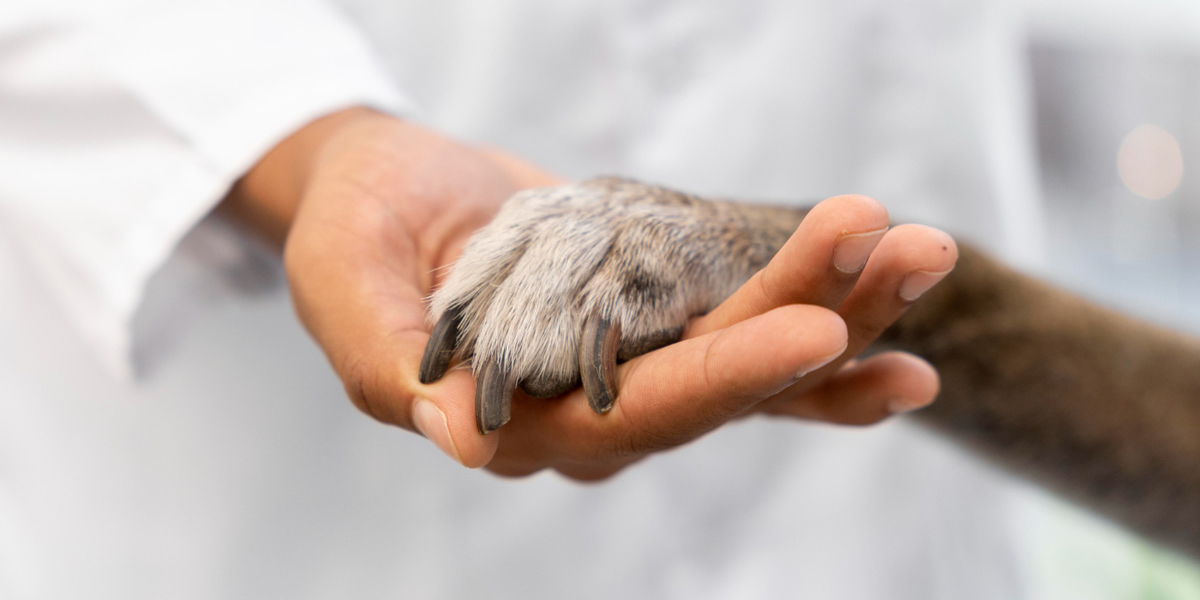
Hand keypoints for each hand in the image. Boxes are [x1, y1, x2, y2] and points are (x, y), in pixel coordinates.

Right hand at [222, 107, 955, 478]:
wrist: (386, 191)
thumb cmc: (350, 238)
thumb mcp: (344, 294)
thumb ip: (393, 370)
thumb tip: (461, 440)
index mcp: (522, 423)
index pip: (637, 414)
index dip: (726, 378)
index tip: (817, 334)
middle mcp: (596, 411)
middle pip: (727, 382)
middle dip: (822, 318)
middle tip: (907, 248)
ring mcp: (636, 367)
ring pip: (755, 353)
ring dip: (850, 305)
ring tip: (925, 249)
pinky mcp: (658, 323)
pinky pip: (750, 337)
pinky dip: (829, 334)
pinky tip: (903, 326)